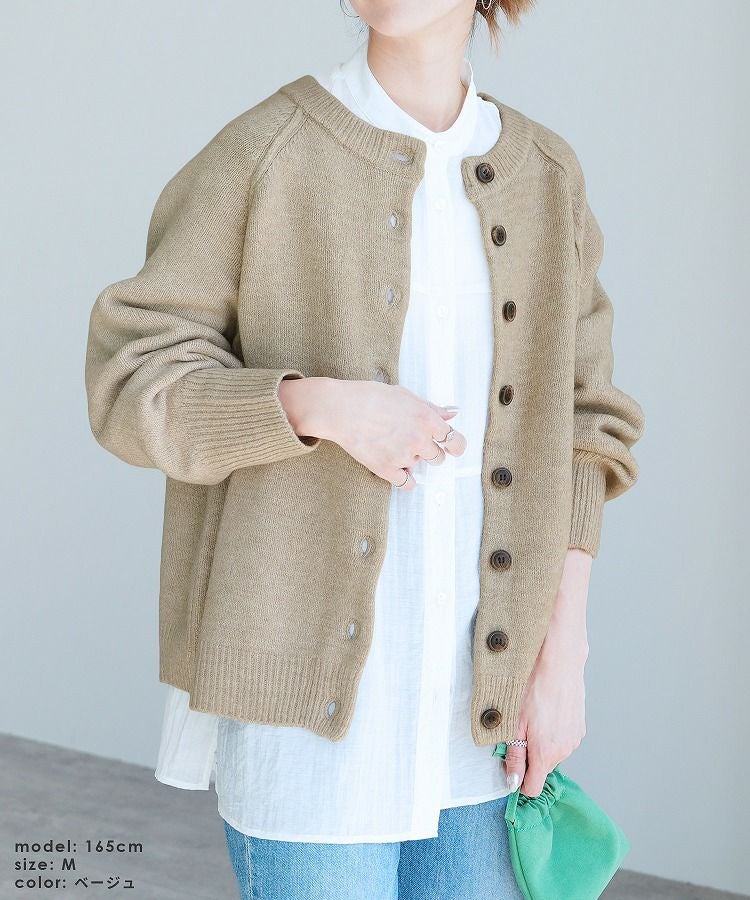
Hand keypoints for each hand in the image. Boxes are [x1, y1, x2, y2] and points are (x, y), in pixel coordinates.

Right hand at [278, 375, 465, 488]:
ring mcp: (403, 456)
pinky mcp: (386, 469)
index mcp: (426, 419)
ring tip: (392, 444)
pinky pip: (407, 483)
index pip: (454, 441)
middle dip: (430, 452)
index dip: (455, 444)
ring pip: (419, 466)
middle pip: (439, 458)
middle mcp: (418, 439)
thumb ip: (431, 408)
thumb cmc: (371, 396)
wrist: (340, 409)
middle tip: (413, 441)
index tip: (452, 447)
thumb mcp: (405, 395)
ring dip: (411, 459)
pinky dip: (405, 478)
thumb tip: (452, 414)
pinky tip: (397, 468)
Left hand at [503, 550, 591, 796]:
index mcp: (546, 752)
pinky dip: (551, 728)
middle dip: (527, 754)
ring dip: (540, 740)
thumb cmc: (531, 684)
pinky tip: (544, 707)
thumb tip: (512, 781)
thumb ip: (513, 755)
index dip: (518, 779)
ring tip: (531, 713)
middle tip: (517, 727)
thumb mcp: (513, 720)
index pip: (532, 787)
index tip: (508, 765)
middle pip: (541, 766)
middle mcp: (564, 749)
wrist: (558, 656)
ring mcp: (575, 737)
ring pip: (552, 750)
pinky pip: (562, 736)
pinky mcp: (579, 724)